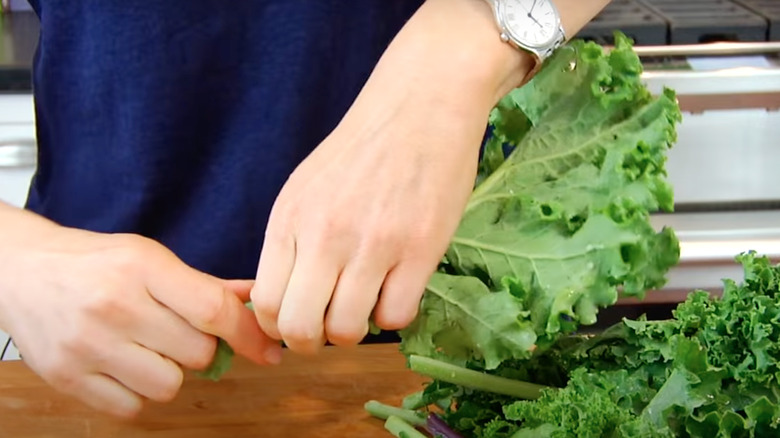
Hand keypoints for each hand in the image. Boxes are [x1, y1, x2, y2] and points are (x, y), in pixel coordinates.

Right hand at [0, 218, 280, 417]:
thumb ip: (205, 284)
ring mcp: (87, 345)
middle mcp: (115, 306)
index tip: (268, 350)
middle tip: (178, 332)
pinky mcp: (66, 377)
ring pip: (168, 385)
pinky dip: (137, 392)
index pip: (214, 310)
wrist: (22, 271)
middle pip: (199, 353)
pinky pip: (132, 407)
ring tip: (147, 348)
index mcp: (142, 268)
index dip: (249, 335)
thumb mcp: (151, 258)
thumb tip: (257, 299)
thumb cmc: (96, 262)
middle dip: (201, 347)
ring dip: (169, 372)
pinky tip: (124, 365)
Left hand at [251, 0, 531, 353]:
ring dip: (355, 330)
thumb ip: (289, 240)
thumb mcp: (306, 187)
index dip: (278, 328)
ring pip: (349, 330)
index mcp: (290, 218)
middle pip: (299, 328)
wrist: (420, 104)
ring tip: (366, 304)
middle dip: (311, 343)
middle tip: (328, 328)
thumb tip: (282, 299)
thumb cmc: (362, 149)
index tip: (298, 323)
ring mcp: (374, 243)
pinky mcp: (421, 248)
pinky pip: (397, 317)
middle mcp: (325, 234)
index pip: (265, 303)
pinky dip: (394, 314)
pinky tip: (397, 288)